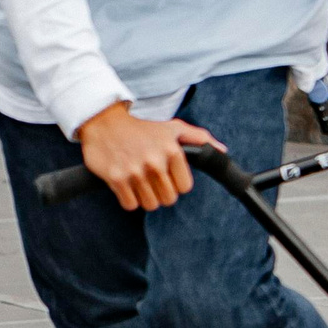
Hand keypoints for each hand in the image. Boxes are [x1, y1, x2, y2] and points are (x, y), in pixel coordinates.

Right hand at [75, 102, 226, 211]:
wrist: (104, 122)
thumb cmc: (142, 128)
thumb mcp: (173, 127)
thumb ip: (200, 139)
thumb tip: (222, 151)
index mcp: (172, 151)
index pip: (184, 187)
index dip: (176, 183)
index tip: (166, 174)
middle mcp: (155, 162)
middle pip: (168, 199)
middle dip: (161, 192)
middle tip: (151, 179)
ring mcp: (135, 172)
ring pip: (150, 204)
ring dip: (145, 197)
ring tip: (139, 181)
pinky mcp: (116, 179)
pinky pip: (130, 205)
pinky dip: (128, 199)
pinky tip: (126, 184)